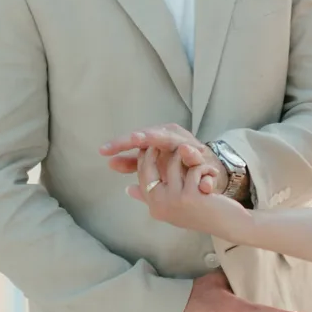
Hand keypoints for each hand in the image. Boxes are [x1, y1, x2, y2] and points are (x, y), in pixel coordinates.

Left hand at [101, 123, 226, 189]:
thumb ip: (134, 165)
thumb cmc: (177, 168)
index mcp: (158, 138)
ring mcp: (191, 146)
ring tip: (162, 143)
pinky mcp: (206, 159)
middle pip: (154, 136)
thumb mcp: (154, 166)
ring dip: (172, 142)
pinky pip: (200, 159)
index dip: (120, 144)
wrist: (208, 175)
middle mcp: (173, 137)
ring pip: (178, 142)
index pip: (136, 139)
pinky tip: (189, 155)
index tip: (103, 151)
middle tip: (134, 138)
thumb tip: (110, 163)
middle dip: (144, 137)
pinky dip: (194, 157)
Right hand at [125, 139, 228, 232]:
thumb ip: (151, 197)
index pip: (141, 177)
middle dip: (155, 151)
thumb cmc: (202, 212)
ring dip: (189, 158)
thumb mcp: (174, 205)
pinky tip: (212, 175)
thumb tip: (128, 189)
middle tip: (165, 141)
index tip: (152, 145)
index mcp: (154, 207)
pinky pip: (192, 169)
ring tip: (200, 164)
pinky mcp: (189, 196)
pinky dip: (205, 169)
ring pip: (173, 163)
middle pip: (147, 169)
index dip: (145, 158)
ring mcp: (172, 201)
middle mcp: (158, 206)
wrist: (227, 225)